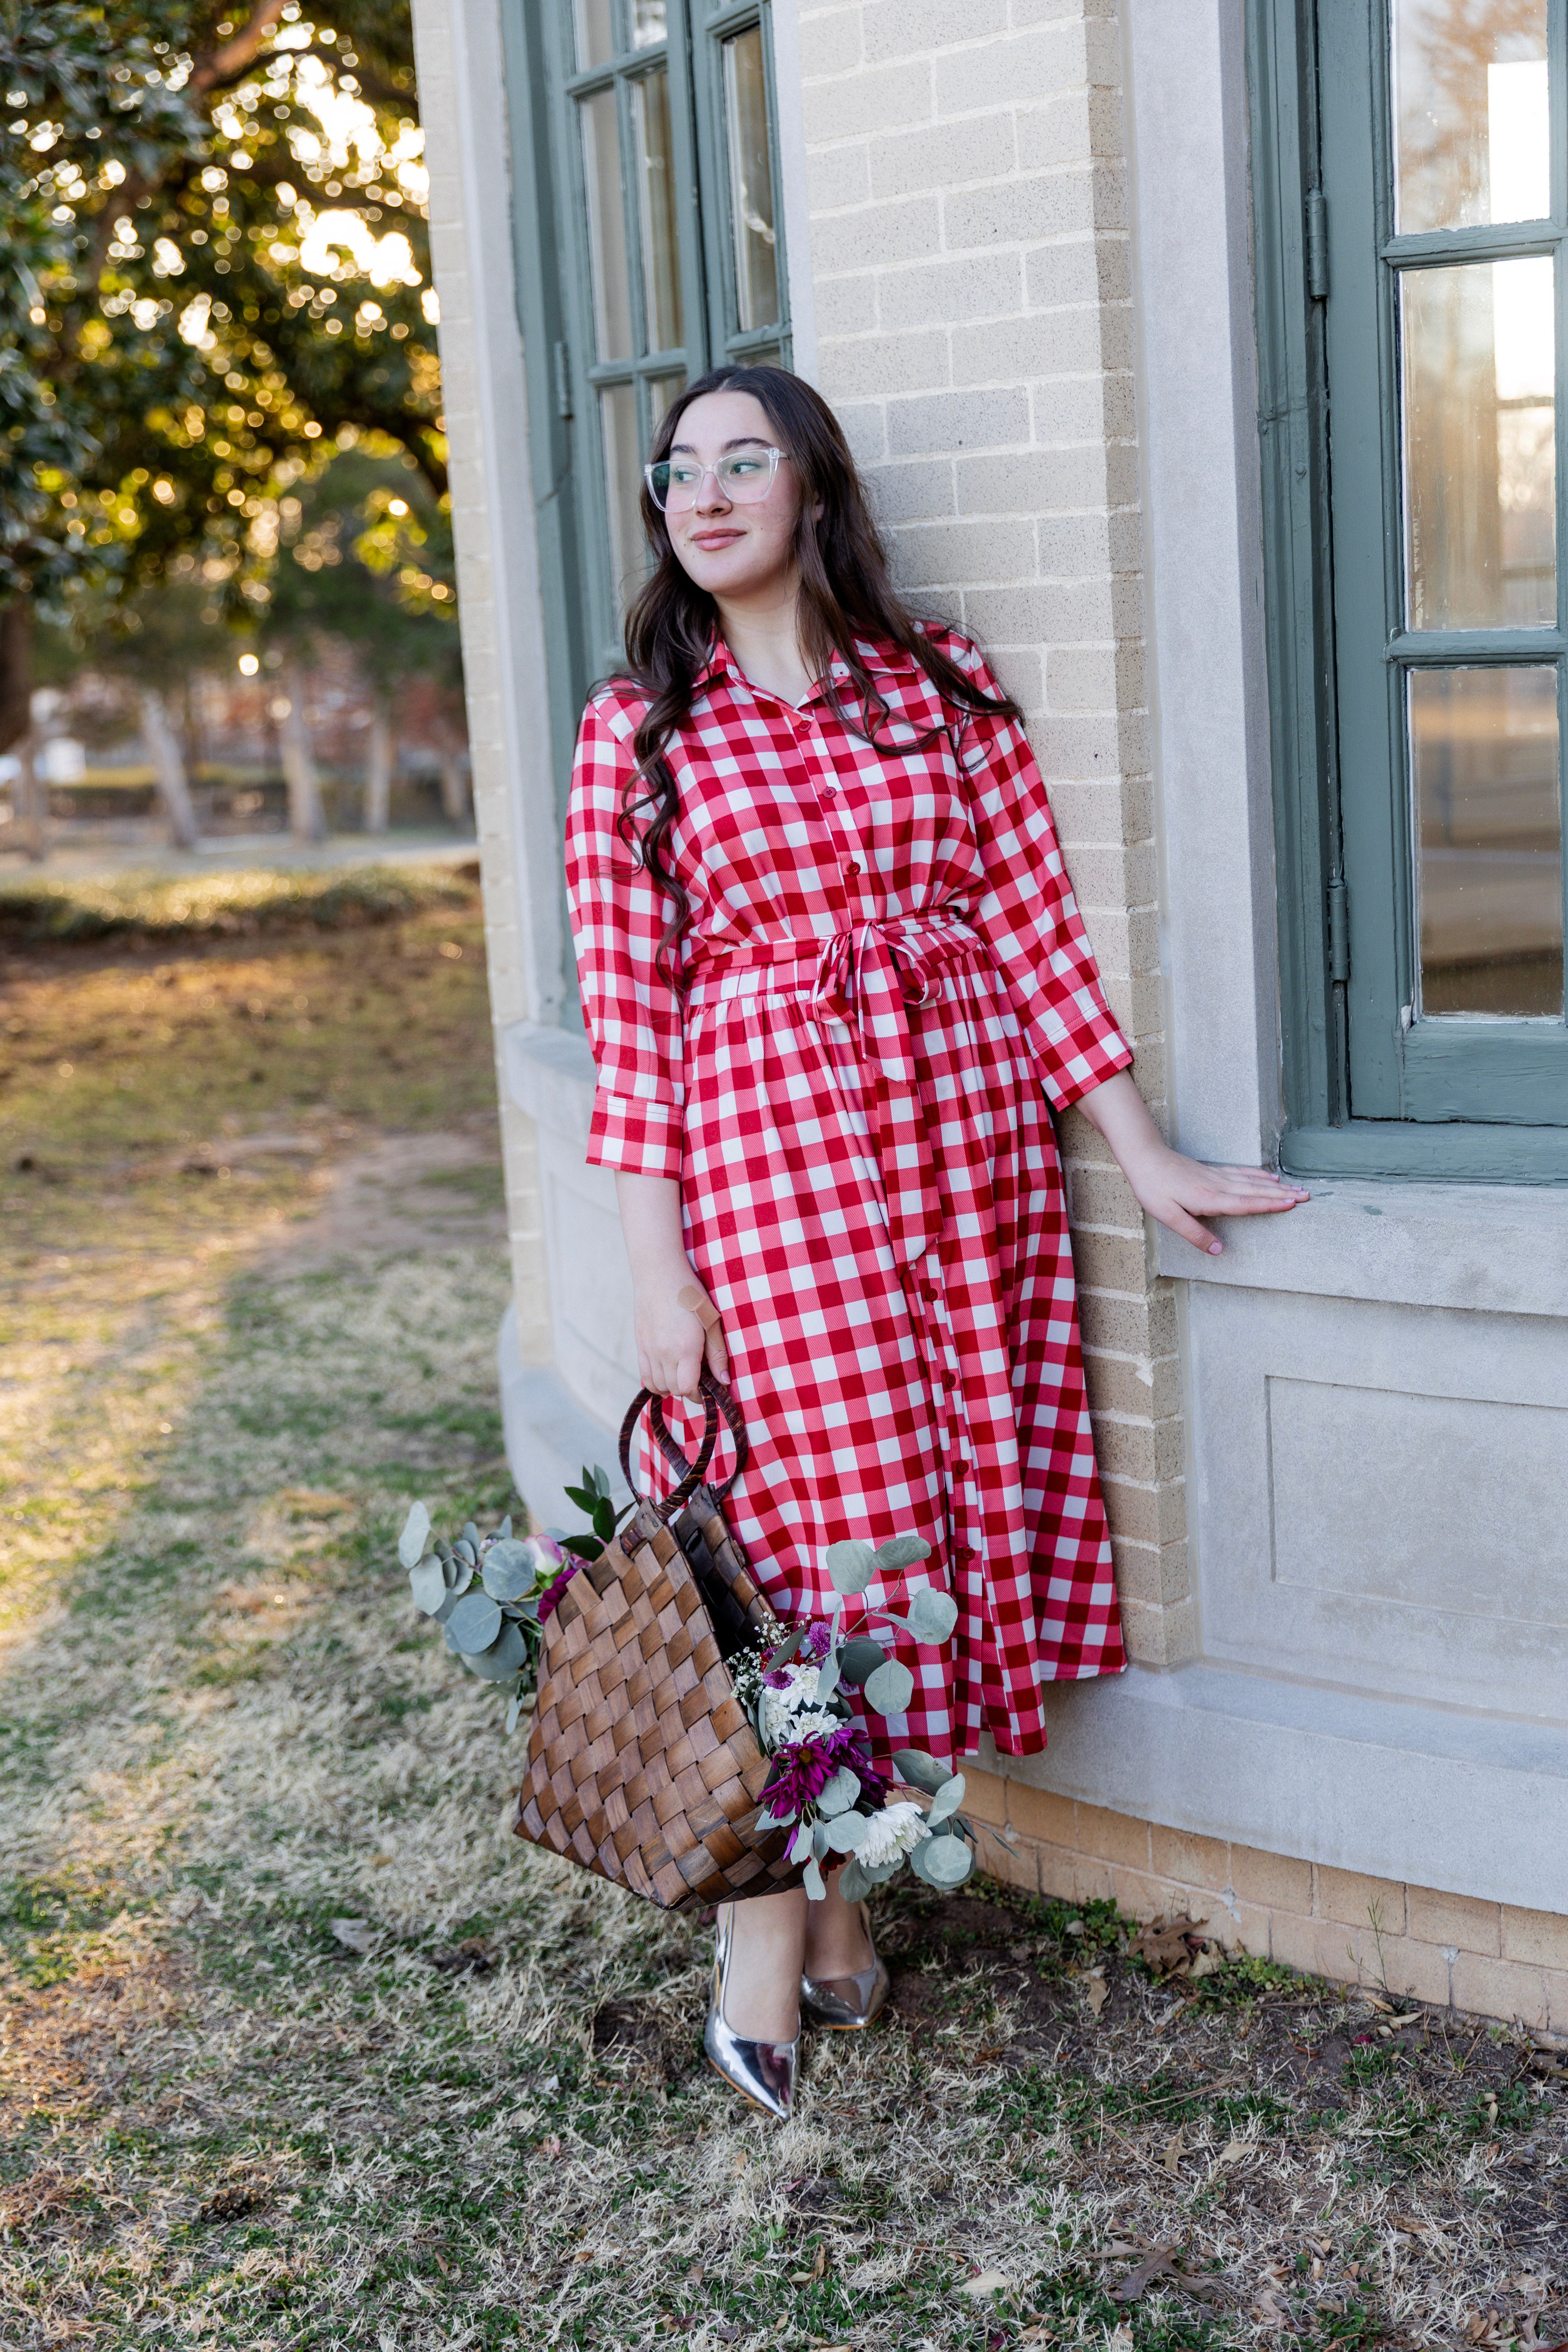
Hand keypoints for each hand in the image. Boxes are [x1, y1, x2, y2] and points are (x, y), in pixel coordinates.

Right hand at [632, 1262, 729, 1397]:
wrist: (659, 1273)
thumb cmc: (690, 1294)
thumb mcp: (711, 1321)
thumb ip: (717, 1354)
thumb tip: (724, 1382)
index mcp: (685, 1348)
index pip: (688, 1388)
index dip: (699, 1394)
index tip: (707, 1389)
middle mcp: (664, 1353)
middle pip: (674, 1389)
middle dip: (688, 1390)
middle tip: (699, 1381)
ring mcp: (649, 1350)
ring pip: (658, 1385)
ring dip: (671, 1388)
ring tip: (683, 1377)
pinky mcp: (640, 1345)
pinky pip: (645, 1375)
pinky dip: (656, 1382)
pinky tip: (666, 1377)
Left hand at [1123, 1144, 1308, 1255]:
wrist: (1144, 1157)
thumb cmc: (1153, 1188)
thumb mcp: (1168, 1216)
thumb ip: (1195, 1234)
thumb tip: (1219, 1251)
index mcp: (1209, 1199)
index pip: (1245, 1204)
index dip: (1269, 1205)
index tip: (1292, 1204)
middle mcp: (1217, 1186)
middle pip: (1255, 1192)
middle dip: (1282, 1195)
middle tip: (1307, 1196)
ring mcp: (1216, 1177)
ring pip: (1252, 1182)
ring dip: (1275, 1186)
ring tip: (1296, 1188)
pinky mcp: (1211, 1172)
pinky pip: (1241, 1173)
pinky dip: (1258, 1176)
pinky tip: (1269, 1177)